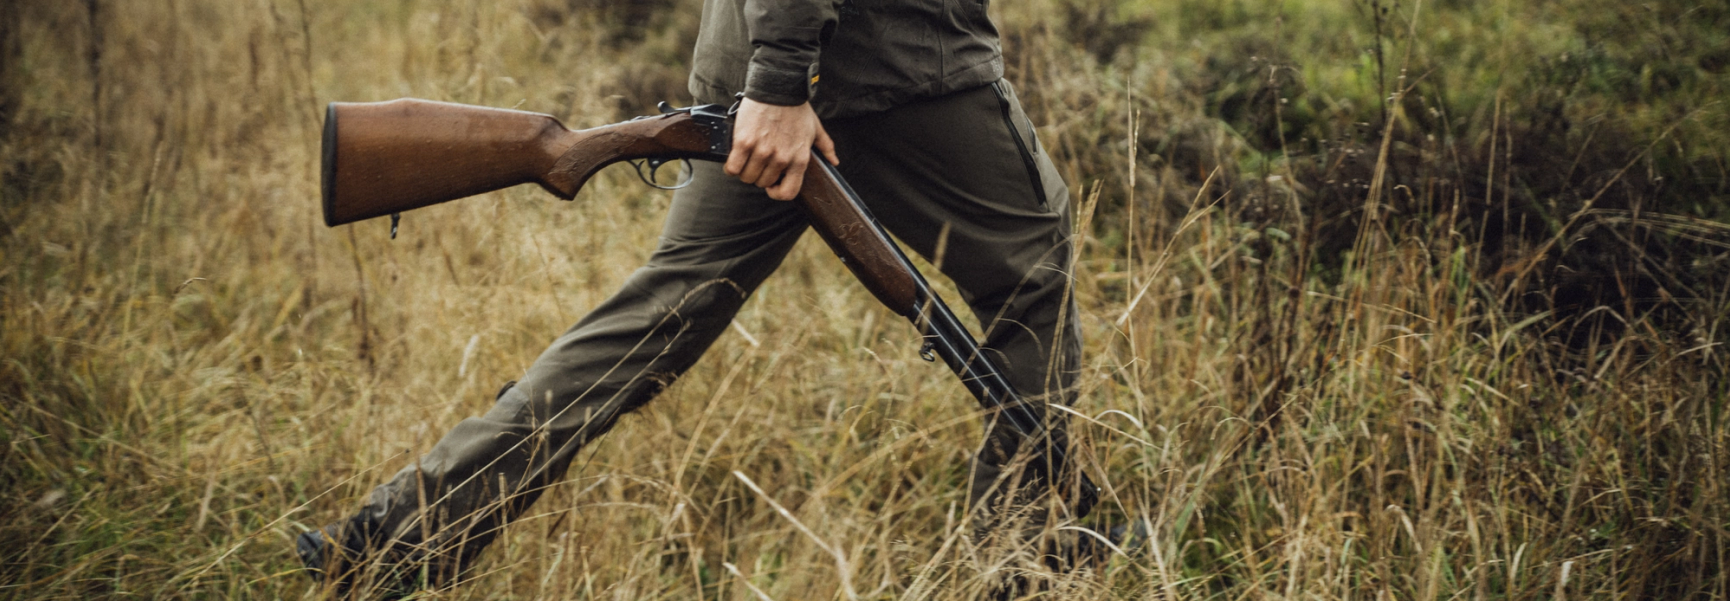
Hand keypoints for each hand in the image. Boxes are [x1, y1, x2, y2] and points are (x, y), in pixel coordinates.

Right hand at [724, 98, 839, 200]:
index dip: (777, 193)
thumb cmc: (796, 107)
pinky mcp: (744, 142)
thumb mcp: (815, 128)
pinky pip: (733, 168)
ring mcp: (762, 151)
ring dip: (745, 171)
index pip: (788, 193)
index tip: (772, 185)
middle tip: (758, 163)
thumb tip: (834, 161)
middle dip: (759, 176)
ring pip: (747, 177)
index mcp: (799, 158)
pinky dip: (732, 166)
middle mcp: (781, 158)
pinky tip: (735, 158)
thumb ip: (825, 146)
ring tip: (747, 159)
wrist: (778, 87)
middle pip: (762, 183)